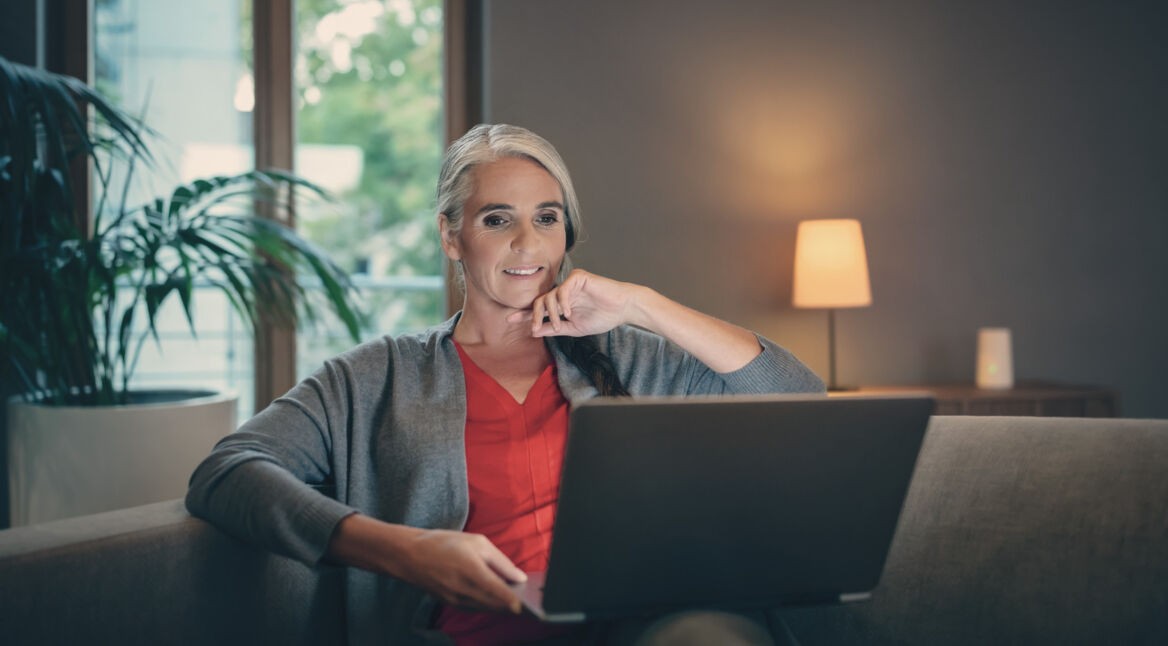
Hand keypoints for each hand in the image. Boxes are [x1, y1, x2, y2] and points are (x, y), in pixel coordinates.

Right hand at [396, 529, 526, 612]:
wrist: (410, 556)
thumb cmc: (444, 543)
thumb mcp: (477, 542)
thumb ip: (501, 561)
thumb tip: (519, 577)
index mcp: (471, 570)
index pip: (498, 592)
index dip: (514, 601)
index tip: (528, 605)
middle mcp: (463, 589)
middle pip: (495, 604)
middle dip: (512, 604)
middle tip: (528, 600)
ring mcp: (456, 599)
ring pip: (486, 608)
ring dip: (501, 606)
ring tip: (516, 599)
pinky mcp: (450, 603)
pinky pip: (474, 608)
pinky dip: (487, 605)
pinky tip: (496, 599)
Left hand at [507, 269, 641, 336]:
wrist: (622, 309)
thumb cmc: (602, 316)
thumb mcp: (574, 328)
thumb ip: (554, 328)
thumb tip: (534, 331)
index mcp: (562, 303)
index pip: (540, 307)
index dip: (526, 314)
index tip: (510, 320)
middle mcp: (564, 291)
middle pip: (540, 300)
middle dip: (534, 315)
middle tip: (534, 327)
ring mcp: (571, 284)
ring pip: (550, 295)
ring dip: (550, 312)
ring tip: (557, 322)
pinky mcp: (579, 277)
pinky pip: (563, 288)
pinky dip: (563, 301)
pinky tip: (568, 312)